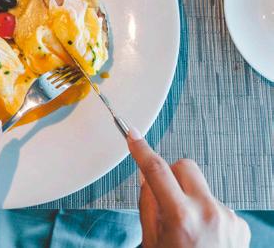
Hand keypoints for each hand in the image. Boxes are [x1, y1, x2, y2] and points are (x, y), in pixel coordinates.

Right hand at [127, 129, 249, 247]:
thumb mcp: (152, 242)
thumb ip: (148, 204)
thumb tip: (146, 176)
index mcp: (181, 217)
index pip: (156, 169)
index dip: (141, 149)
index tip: (133, 136)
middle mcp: (207, 213)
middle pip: (183, 166)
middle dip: (171, 174)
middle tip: (165, 197)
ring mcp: (227, 218)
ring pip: (200, 185)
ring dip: (189, 196)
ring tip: (187, 228)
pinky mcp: (240, 225)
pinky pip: (215, 203)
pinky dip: (205, 213)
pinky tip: (204, 236)